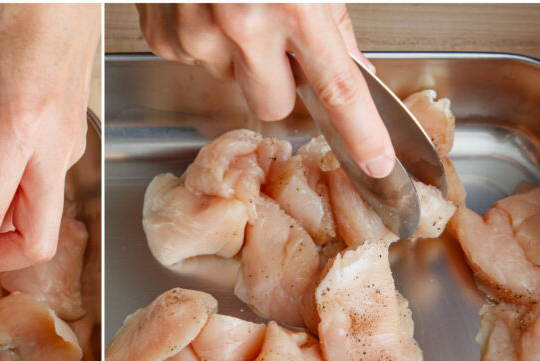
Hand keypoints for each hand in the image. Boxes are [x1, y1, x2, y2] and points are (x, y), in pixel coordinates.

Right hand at [137, 3, 395, 177]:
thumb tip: (351, 70)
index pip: (338, 89)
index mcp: (293, 5)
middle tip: (277, 44)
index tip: (376, 165)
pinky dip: (200, 39)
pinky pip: (190, 59)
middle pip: (272, 104)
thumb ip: (331, 20)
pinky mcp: (162, 35)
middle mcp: (242, 26)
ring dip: (237, 56)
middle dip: (280, 84)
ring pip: (229, 79)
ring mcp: (196, 34)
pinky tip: (202, 3)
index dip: (360, 133)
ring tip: (232, 3)